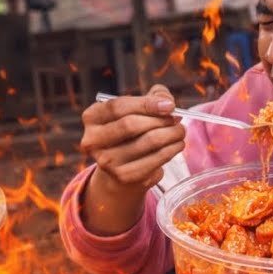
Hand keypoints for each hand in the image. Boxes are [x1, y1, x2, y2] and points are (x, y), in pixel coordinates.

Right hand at [79, 85, 184, 233]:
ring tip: (180, 131)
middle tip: (177, 119)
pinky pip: (155, 160)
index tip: (169, 105)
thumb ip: (153, 97)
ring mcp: (106, 161)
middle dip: (160, 120)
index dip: (146, 104)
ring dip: (171, 134)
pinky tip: (177, 145)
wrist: (120, 167)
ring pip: (147, 142)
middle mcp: (93, 140)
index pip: (117, 107)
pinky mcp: (123, 176)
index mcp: (91, 117)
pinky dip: (171, 150)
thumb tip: (167, 101)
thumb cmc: (129, 131)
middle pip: (130, 124)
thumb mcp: (136, 108)